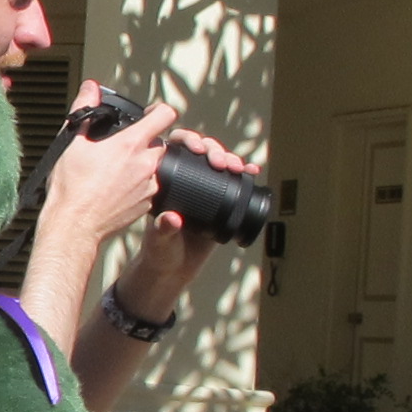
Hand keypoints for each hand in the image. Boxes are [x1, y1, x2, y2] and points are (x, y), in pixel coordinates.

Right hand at [34, 84, 175, 257]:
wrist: (73, 225)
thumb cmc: (71, 189)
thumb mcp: (72, 143)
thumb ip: (83, 110)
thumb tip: (89, 88)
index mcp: (131, 145)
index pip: (165, 115)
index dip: (158, 110)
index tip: (150, 113)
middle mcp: (146, 164)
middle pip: (159, 142)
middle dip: (145, 141)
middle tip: (124, 147)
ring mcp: (150, 186)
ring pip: (155, 166)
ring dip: (142, 164)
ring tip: (117, 171)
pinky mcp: (148, 204)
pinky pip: (151, 187)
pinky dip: (139, 184)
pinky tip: (118, 188)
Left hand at [110, 125, 261, 320]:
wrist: (174, 270)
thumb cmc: (159, 253)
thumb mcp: (159, 240)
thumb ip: (163, 230)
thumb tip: (172, 218)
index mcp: (163, 181)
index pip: (173, 149)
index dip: (187, 141)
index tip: (198, 149)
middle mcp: (184, 180)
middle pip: (200, 151)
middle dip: (214, 149)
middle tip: (221, 161)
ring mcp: (203, 190)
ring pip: (218, 162)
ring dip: (230, 158)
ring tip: (238, 166)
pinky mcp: (219, 202)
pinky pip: (233, 182)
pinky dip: (244, 175)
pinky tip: (252, 171)